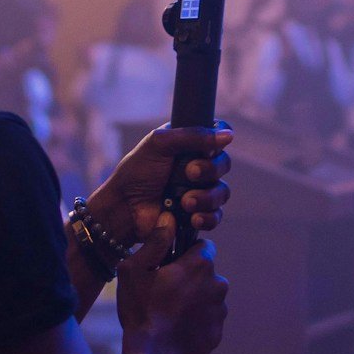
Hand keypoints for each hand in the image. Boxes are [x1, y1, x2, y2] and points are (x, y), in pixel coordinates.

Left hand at [91, 123, 231, 249]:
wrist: (124, 208)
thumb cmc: (137, 172)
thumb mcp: (160, 144)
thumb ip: (193, 136)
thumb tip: (229, 136)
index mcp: (188, 144)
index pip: (219, 135)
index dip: (219, 140)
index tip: (208, 148)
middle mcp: (197, 165)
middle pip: (223, 164)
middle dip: (210, 169)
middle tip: (190, 173)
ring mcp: (198, 191)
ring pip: (222, 192)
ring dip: (207, 196)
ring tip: (186, 202)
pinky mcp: (197, 215)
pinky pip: (216, 216)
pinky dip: (207, 217)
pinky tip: (193, 218)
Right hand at [116, 221, 228, 353]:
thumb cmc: (140, 312)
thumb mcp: (133, 270)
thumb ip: (155, 242)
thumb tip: (168, 220)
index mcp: (200, 265)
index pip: (203, 247)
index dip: (186, 253)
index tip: (171, 265)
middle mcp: (217, 284)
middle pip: (206, 273)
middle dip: (191, 278)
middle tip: (165, 291)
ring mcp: (220, 311)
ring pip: (208, 296)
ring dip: (195, 300)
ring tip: (169, 314)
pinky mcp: (218, 333)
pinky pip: (208, 319)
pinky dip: (196, 321)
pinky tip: (176, 330)